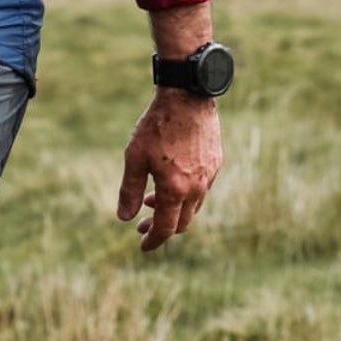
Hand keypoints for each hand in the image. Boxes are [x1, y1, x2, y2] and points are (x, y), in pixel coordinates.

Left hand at [117, 89, 222, 251]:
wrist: (187, 94)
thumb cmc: (158, 125)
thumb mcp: (135, 156)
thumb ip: (130, 190)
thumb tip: (125, 218)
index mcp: (175, 189)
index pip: (165, 228)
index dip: (152, 240)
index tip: (142, 245)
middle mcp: (196, 187)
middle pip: (182, 223)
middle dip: (162, 228)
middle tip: (143, 223)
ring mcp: (209, 175)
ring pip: (193, 206)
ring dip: (174, 209)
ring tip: (153, 199)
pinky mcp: (216, 161)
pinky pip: (202, 188)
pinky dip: (186, 194)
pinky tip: (173, 180)